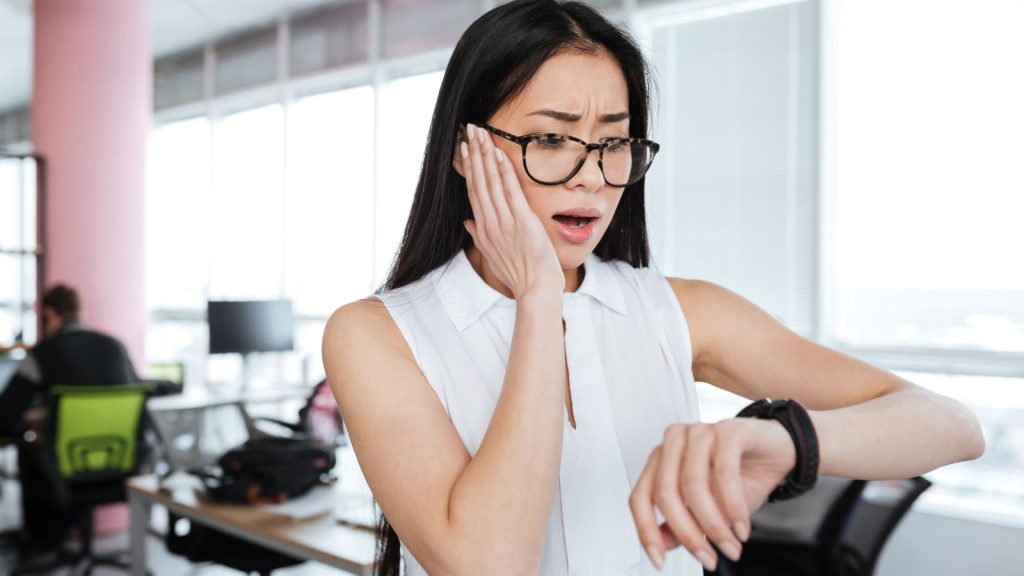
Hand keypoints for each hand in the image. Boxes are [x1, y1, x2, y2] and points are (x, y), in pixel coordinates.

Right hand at [459, 123, 564, 298]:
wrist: (535, 289)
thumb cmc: (519, 275)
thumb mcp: (493, 256)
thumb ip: (479, 236)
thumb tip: (468, 222)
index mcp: (483, 228)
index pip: (472, 191)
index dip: (468, 168)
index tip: (464, 148)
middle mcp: (489, 222)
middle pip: (478, 181)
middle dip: (473, 153)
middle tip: (469, 130)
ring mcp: (504, 221)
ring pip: (490, 182)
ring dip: (484, 155)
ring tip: (479, 133)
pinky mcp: (522, 221)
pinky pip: (510, 191)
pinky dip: (503, 171)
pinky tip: (499, 153)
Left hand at [629, 418, 795, 570]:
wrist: (779, 453)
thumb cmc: (741, 476)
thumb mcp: (708, 509)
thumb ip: (679, 524)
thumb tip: (661, 544)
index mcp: (661, 459)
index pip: (640, 496)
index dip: (646, 531)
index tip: (660, 561)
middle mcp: (675, 442)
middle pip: (666, 494)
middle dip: (688, 534)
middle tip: (708, 558)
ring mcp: (700, 432)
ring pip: (693, 486)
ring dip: (714, 525)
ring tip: (731, 546)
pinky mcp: (728, 430)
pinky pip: (725, 475)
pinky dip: (734, 508)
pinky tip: (742, 527)